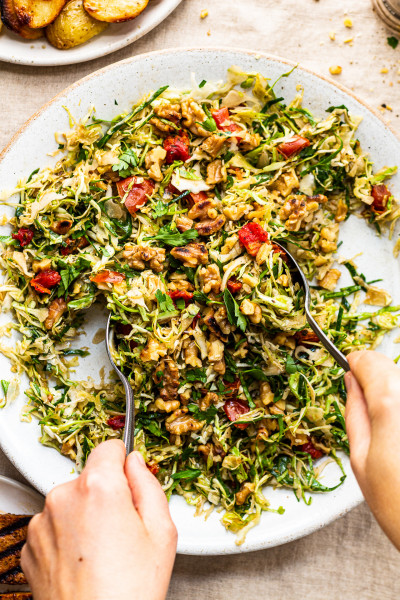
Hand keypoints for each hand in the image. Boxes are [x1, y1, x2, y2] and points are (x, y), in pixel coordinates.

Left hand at [21, 440, 176, 599]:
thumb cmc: (129, 591)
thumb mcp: (162, 532)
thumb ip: (148, 484)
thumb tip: (135, 463)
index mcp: (99, 487)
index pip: (109, 446)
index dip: (124, 463)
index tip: (129, 479)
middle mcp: (63, 497)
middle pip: (90, 476)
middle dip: (106, 493)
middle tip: (122, 530)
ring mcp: (42, 522)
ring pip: (71, 501)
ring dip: (84, 515)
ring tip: (102, 552)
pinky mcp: (30, 545)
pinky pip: (54, 525)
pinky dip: (67, 537)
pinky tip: (83, 562)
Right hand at [345, 350, 399, 549]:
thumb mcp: (361, 459)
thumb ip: (354, 412)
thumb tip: (351, 384)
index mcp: (391, 401)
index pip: (368, 359)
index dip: (355, 366)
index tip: (350, 375)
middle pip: (391, 369)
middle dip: (377, 383)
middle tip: (372, 418)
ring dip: (396, 399)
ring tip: (395, 438)